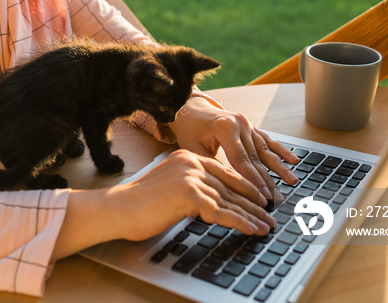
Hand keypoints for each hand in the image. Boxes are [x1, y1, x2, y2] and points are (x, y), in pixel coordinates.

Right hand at [52, 150, 275, 258]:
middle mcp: (191, 163)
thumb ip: (189, 187)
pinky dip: (241, 223)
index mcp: (187, 157)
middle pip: (230, 186)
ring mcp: (191, 177)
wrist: (118, 208)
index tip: (259, 197)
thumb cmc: (138, 203)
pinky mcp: (190, 195)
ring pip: (230, 200)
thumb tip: (211, 201)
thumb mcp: (169, 187)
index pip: (223, 172)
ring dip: (252, 215)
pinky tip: (252, 230)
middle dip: (253, 202)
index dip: (244, 186)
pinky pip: (222, 212)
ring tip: (266, 226)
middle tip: (269, 214)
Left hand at [168, 96, 299, 201]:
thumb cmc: (189, 130)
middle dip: (268, 179)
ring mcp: (246, 124)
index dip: (253, 180)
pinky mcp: (250, 125)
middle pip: (256, 157)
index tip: (263, 196)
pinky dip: (280, 150)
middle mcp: (239, 124)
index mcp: (225, 129)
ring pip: (265, 149)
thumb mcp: (193, 149)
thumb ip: (212, 165)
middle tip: (278, 197)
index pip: (242, 160)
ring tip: (292, 180)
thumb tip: (230, 187)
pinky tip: (293, 159)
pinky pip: (267, 140)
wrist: (190, 108)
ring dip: (279, 167)